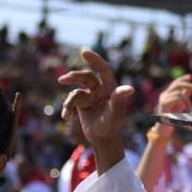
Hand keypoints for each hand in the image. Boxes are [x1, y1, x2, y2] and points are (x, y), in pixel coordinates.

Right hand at [58, 49, 134, 170]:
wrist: (104, 140)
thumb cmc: (112, 126)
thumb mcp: (115, 114)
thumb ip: (119, 100)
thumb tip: (129, 89)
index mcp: (110, 88)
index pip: (103, 69)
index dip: (95, 59)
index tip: (83, 51)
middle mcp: (100, 89)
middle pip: (85, 77)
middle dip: (74, 77)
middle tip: (62, 80)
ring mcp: (90, 96)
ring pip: (76, 91)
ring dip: (69, 101)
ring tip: (67, 113)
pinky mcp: (82, 104)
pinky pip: (71, 101)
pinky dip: (67, 109)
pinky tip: (66, 117)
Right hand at [156, 74, 191, 114]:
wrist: (164, 128)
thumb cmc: (172, 117)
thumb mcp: (180, 105)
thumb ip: (185, 96)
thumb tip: (191, 88)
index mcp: (168, 94)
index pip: (175, 83)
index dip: (182, 79)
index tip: (190, 76)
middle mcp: (164, 95)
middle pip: (176, 85)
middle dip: (187, 85)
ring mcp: (163, 100)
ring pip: (177, 93)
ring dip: (186, 99)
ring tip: (189, 106)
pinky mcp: (164, 105)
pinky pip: (175, 99)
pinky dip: (182, 102)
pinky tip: (184, 107)